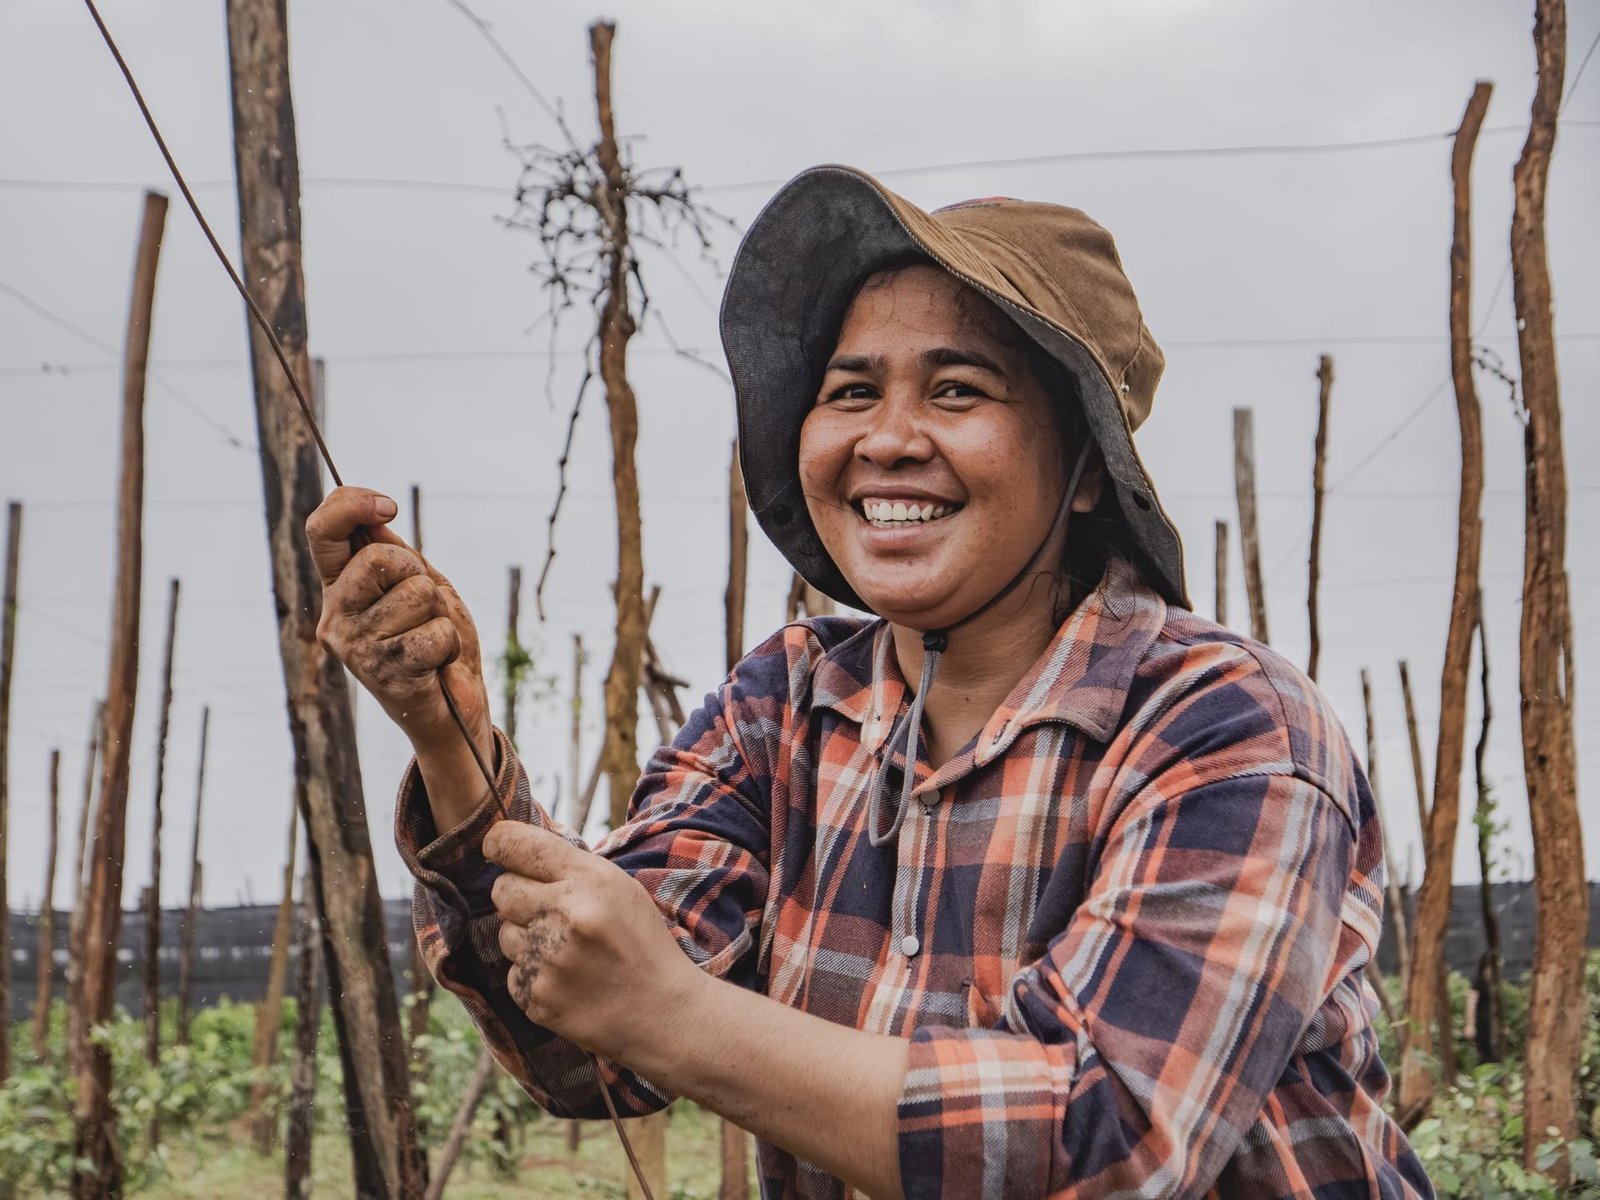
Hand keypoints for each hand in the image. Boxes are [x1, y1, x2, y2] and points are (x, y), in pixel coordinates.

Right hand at [306, 486, 491, 767]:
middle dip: (417, 573)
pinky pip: (434, 633)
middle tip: (423, 606)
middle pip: (379, 559)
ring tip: (429, 637)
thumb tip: (373, 514)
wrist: (452, 706)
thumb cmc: (433, 638)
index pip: (322, 531)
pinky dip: (449, 644)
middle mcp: (336, 615)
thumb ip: (392, 552)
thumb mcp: (415, 583)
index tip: (388, 507)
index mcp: (338, 587)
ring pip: (416, 594)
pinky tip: (436, 662)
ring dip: (439, 613)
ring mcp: (356, 647)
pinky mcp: (385, 674)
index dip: (352, 504)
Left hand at [484, 822, 703, 1062]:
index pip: (515, 844)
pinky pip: (512, 972)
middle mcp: (565, 915)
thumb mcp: (620, 888)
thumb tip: (514, 844)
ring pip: (504, 933)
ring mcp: (548, 959)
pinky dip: (532, 973)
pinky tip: (567, 978)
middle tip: (549, 910)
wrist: (662, 1011)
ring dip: (526, 938)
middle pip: (502, 889)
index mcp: (589, 880)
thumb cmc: (640, 942)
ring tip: (567, 951)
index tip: (497, 848)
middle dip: (517, 895)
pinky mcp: (536, 997)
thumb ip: (570, 865)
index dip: (499, 843)